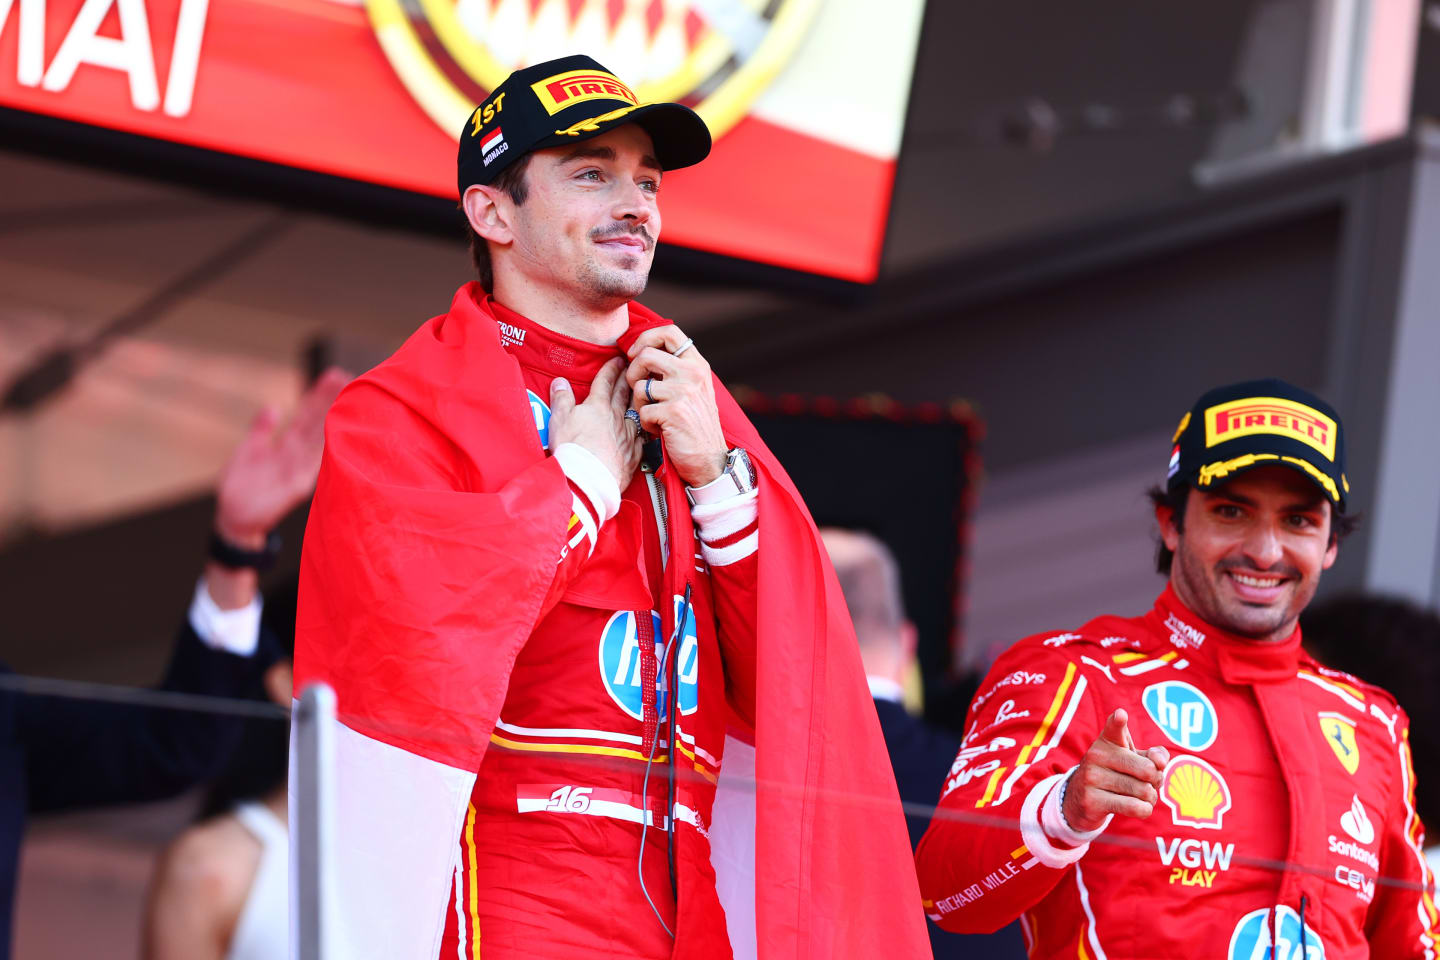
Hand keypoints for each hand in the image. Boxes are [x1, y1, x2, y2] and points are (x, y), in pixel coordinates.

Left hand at [214, 367, 350, 547]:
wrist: (234, 519)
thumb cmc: (243, 486)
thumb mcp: (249, 451)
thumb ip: (261, 429)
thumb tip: (273, 406)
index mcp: (286, 445)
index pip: (307, 415)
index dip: (318, 395)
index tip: (334, 374)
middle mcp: (296, 456)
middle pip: (317, 423)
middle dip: (330, 401)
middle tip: (347, 377)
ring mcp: (298, 471)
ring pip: (318, 441)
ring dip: (331, 422)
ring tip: (345, 400)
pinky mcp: (295, 489)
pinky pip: (312, 469)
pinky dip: (323, 454)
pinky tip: (334, 438)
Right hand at [548, 358, 642, 489]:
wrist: (588, 478)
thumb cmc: (572, 450)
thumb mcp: (559, 419)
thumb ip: (561, 399)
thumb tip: (559, 382)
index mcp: (597, 406)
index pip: (606, 381)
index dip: (611, 368)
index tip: (617, 359)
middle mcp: (616, 418)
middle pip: (623, 393)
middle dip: (628, 378)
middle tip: (634, 368)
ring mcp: (627, 435)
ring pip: (635, 412)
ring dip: (638, 400)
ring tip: (641, 392)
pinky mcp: (634, 454)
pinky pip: (642, 436)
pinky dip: (643, 428)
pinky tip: (645, 426)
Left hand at [625, 327, 726, 487]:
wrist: (709, 458)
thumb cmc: (695, 424)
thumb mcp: (693, 389)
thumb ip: (675, 369)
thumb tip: (641, 351)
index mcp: (697, 364)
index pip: (669, 332)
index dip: (645, 338)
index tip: (634, 353)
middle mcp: (692, 373)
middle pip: (645, 355)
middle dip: (632, 373)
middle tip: (637, 388)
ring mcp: (684, 391)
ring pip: (639, 386)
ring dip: (639, 404)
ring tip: (654, 415)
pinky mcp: (674, 411)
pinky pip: (642, 411)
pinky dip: (646, 424)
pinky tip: (660, 430)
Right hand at [1061, 709, 1169, 832]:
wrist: (1080, 799)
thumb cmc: (1116, 774)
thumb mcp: (1134, 758)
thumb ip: (1155, 755)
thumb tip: (1160, 762)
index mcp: (1108, 740)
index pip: (1114, 728)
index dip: (1119, 721)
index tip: (1121, 715)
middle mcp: (1096, 755)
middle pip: (1147, 770)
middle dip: (1156, 780)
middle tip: (1150, 783)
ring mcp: (1092, 778)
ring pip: (1143, 791)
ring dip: (1150, 798)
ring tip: (1142, 796)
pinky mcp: (1091, 801)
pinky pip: (1134, 807)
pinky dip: (1145, 810)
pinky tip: (1139, 807)